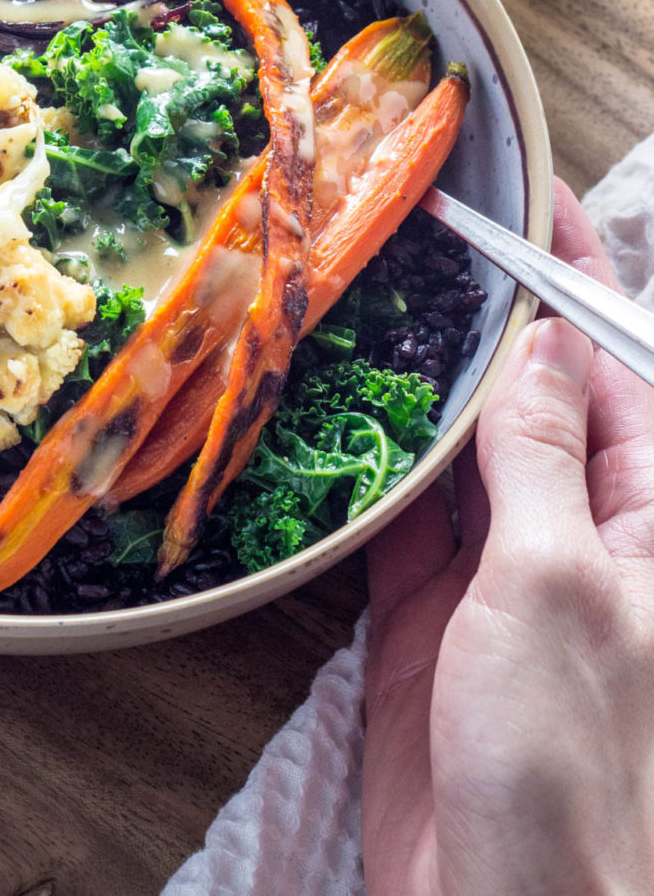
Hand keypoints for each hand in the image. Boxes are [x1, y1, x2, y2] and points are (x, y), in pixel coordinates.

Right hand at [363, 178, 653, 895]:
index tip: (535, 197)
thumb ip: (543, 459)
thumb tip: (541, 347)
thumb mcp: (560, 584)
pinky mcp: (433, 618)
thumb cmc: (574, 763)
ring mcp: (504, 573)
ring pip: (465, 446)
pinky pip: (404, 517)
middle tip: (428, 230)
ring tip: (375, 296)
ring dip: (425, 382)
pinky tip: (338, 413)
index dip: (580, 278)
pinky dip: (373, 466)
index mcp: (649, 515)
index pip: (618, 363)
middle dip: (493, 315)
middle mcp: (583, 531)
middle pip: (538, 395)